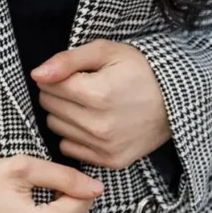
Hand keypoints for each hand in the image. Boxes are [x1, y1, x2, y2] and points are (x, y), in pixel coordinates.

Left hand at [31, 39, 170, 169]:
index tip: (73, 73)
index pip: (48, 86)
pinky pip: (70, 149)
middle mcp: (98, 125)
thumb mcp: (105, 51)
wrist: (175, 100)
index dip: (57, 75)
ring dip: (64, 114)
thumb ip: (67, 60)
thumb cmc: (139, 69)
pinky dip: (75, 135)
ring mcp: (104, 147)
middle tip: (81, 86)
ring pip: (56, 128)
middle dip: (58, 93)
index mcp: (96, 94)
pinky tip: (91, 122)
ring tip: (86, 103)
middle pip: (50, 107)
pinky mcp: (110, 161)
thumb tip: (36, 74)